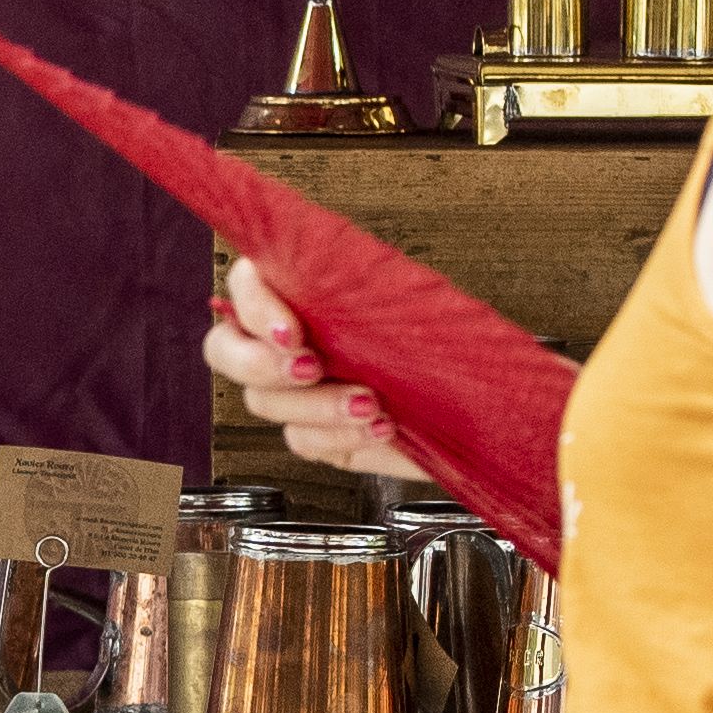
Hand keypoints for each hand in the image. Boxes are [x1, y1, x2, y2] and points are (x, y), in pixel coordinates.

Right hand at [205, 258, 432, 484]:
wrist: (486, 396)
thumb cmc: (448, 337)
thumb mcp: (409, 296)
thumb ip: (363, 282)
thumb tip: (332, 271)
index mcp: (300, 295)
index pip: (242, 288)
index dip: (255, 309)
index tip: (292, 330)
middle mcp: (286, 343)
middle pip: (226, 352)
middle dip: (262, 364)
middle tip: (310, 367)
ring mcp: (296, 392)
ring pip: (266, 404)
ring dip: (316, 406)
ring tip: (370, 403)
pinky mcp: (318, 433)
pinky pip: (304, 441)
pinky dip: (339, 437)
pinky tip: (379, 428)